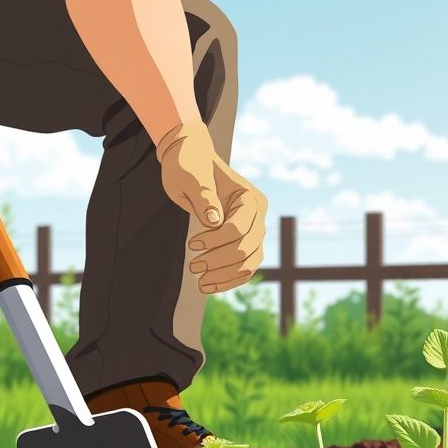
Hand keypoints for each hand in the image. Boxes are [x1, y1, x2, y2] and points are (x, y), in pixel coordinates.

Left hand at [157, 124, 267, 293]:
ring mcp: (254, 229)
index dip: (215, 240)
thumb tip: (215, 222)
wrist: (191, 161)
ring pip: (249, 262)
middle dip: (219, 261)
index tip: (191, 244)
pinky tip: (209, 285)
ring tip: (199, 282)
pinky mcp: (246, 240)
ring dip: (225, 275)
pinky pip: (245, 267)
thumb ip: (204, 197)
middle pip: (246, 248)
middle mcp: (258, 214)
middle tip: (192, 266)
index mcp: (250, 197)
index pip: (239, 228)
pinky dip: (229, 279)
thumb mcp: (190, 177)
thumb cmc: (189, 166)